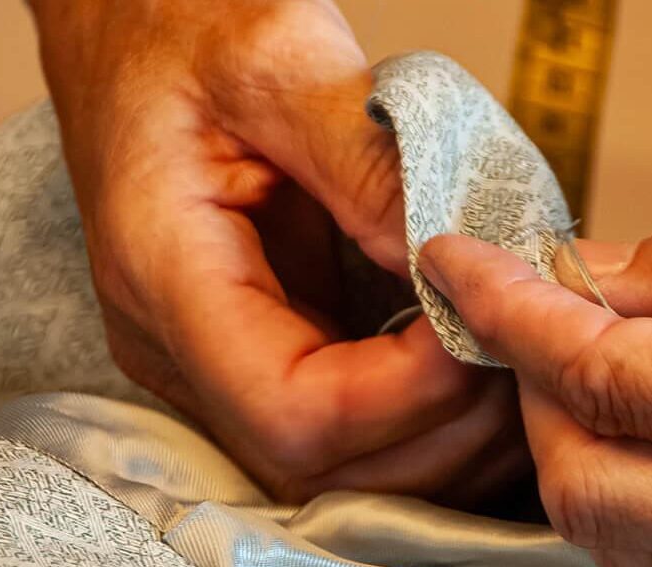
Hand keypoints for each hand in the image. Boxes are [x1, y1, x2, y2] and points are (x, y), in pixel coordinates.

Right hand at [30, 0, 526, 503]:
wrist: (134, 23)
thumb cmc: (182, 25)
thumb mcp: (279, 60)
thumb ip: (367, 162)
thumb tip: (452, 256)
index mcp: (166, 275)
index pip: (295, 413)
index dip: (408, 391)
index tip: (481, 322)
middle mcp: (186, 343)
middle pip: (327, 464)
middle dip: (443, 421)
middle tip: (517, 341)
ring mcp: (224, 353)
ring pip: (345, 463)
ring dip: (445, 428)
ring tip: (510, 350)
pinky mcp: (266, 339)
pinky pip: (354, 420)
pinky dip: (430, 407)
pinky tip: (480, 354)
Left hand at [419, 150, 651, 565]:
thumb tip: (601, 279)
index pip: (609, 378)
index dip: (513, 315)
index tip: (465, 266)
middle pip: (593, 489)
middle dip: (532, 392)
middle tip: (531, 305)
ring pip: (632, 534)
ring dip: (580, 437)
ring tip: (590, 344)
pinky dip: (644, 471)